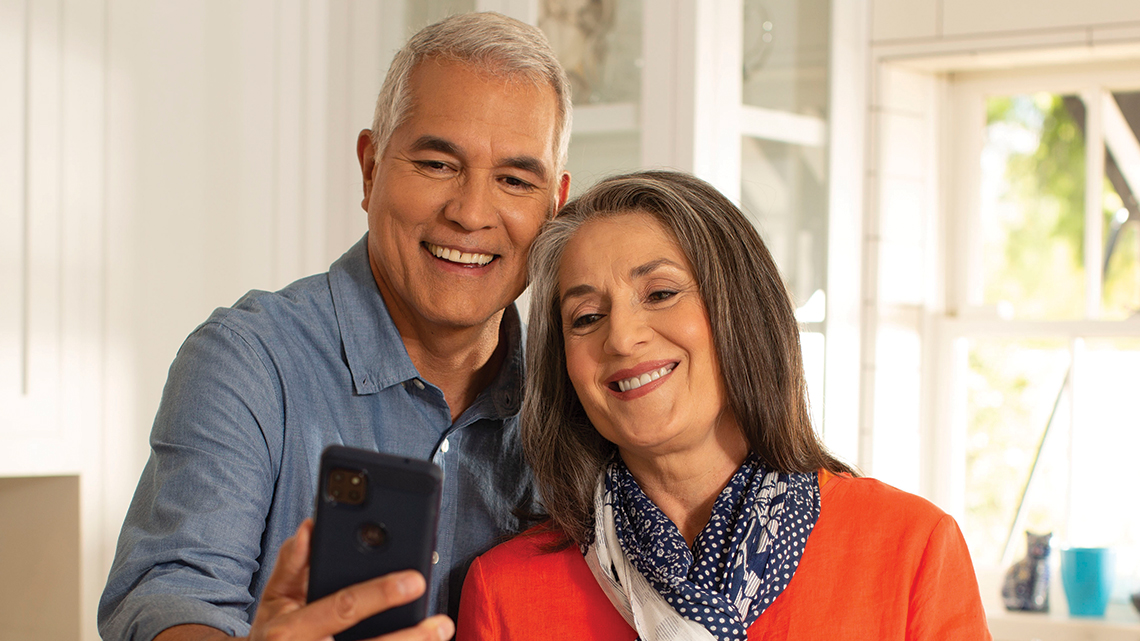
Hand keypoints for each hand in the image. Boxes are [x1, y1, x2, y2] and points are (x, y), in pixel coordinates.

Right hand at [156, 520, 453, 640]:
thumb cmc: (271, 633)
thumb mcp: (273, 599)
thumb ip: (292, 563)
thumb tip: (310, 526)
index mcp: (291, 629)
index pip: (343, 607)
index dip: (380, 593)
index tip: (415, 580)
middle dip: (409, 635)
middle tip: (441, 622)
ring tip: (440, 632)